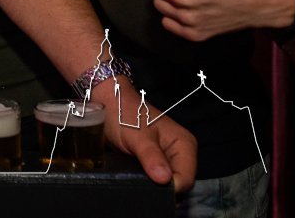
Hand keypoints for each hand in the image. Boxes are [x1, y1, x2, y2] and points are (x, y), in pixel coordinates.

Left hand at [92, 77, 196, 192]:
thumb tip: (164, 179)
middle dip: (163, 189)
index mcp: (184, 145)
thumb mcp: (137, 136)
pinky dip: (148, 184)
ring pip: (167, 186)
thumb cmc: (123, 114)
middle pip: (179, 185)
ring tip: (137, 182)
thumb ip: (151, 156)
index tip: (151, 188)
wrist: (108, 106)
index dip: (171, 188)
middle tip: (142, 185)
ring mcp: (167, 160)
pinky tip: (137, 181)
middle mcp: (179, 154)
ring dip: (154, 188)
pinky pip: (156, 181)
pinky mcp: (155, 165)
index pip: (186, 179)